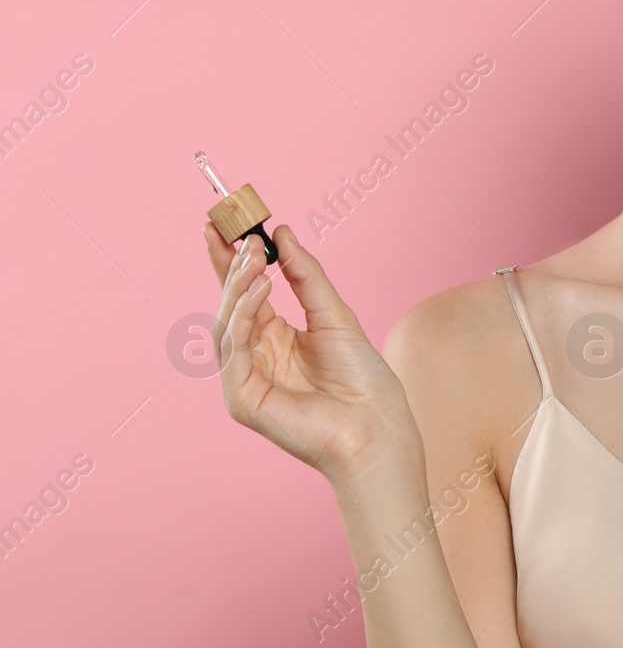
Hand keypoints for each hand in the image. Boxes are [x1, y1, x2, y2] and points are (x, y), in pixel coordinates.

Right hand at [204, 222, 421, 484]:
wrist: (376, 424)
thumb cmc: (362, 377)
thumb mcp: (334, 313)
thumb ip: (305, 275)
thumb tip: (283, 232)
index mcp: (274, 338)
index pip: (245, 292)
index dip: (230, 259)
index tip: (220, 222)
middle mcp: (254, 356)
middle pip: (229, 305)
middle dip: (227, 267)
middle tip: (231, 231)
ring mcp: (245, 379)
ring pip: (225, 325)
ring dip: (237, 287)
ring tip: (252, 258)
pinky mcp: (241, 399)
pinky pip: (233, 350)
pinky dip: (243, 315)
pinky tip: (258, 289)